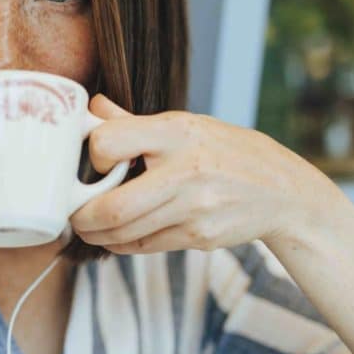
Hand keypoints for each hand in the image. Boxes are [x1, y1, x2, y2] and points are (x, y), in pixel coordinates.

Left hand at [70, 95, 322, 254]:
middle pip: (113, 206)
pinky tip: (117, 236)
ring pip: (124, 232)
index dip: (93, 154)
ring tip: (89, 227)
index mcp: (176, 132)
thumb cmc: (224, 151)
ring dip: (97, 234)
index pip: (110, 141)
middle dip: (82, 217)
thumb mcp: (185, 125)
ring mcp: (194, 208)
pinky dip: (122, 244)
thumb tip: (93, 108)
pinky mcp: (199, 236)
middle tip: (72, 215)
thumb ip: (134, 122)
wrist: (281, 190)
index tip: (94, 161)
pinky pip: (145, 245)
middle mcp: (186, 170)